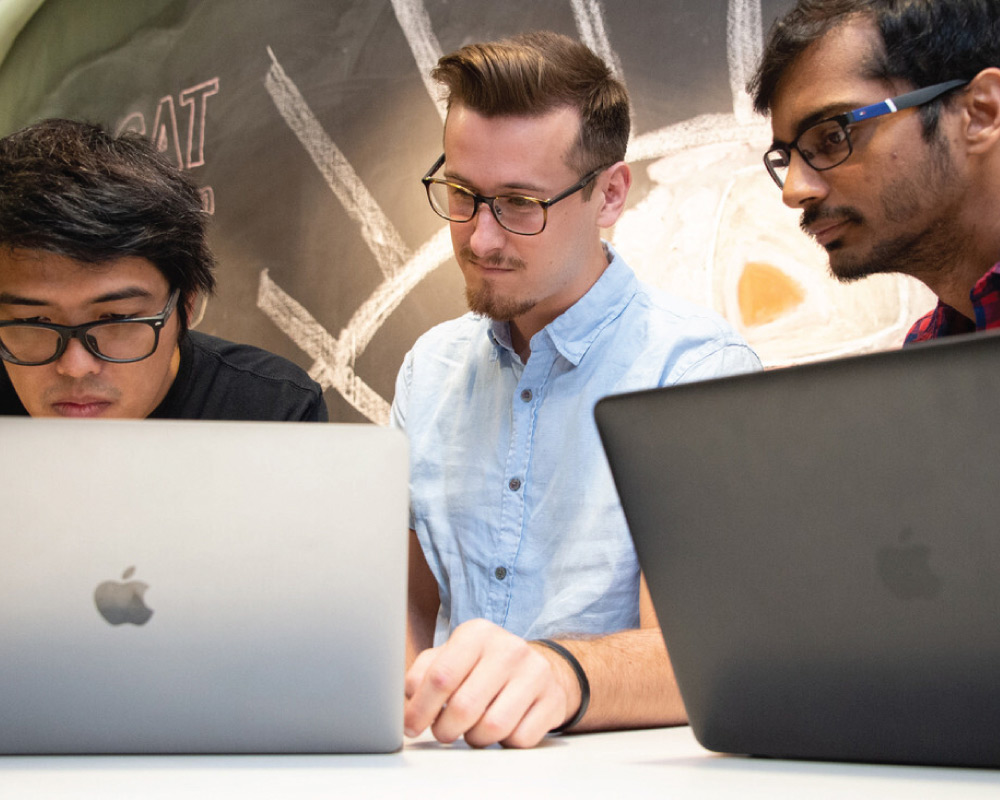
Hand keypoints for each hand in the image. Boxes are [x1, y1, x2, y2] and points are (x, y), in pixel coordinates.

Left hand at [403, 618, 577, 747]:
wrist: (536, 668)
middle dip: (445, 729)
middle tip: (444, 731)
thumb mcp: (451, 657)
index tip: (411, 726)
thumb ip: (422, 673)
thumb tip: (405, 702)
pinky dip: (504, 742)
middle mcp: (508, 648)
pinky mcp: (552, 699)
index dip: (420, 709)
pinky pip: (519, 739)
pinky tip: (502, 727)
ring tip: (472, 728)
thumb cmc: (483, 666)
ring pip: (492, 727)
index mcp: (476, 633)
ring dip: (475, 738)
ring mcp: (534, 673)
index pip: (440, 676)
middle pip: (464, 706)